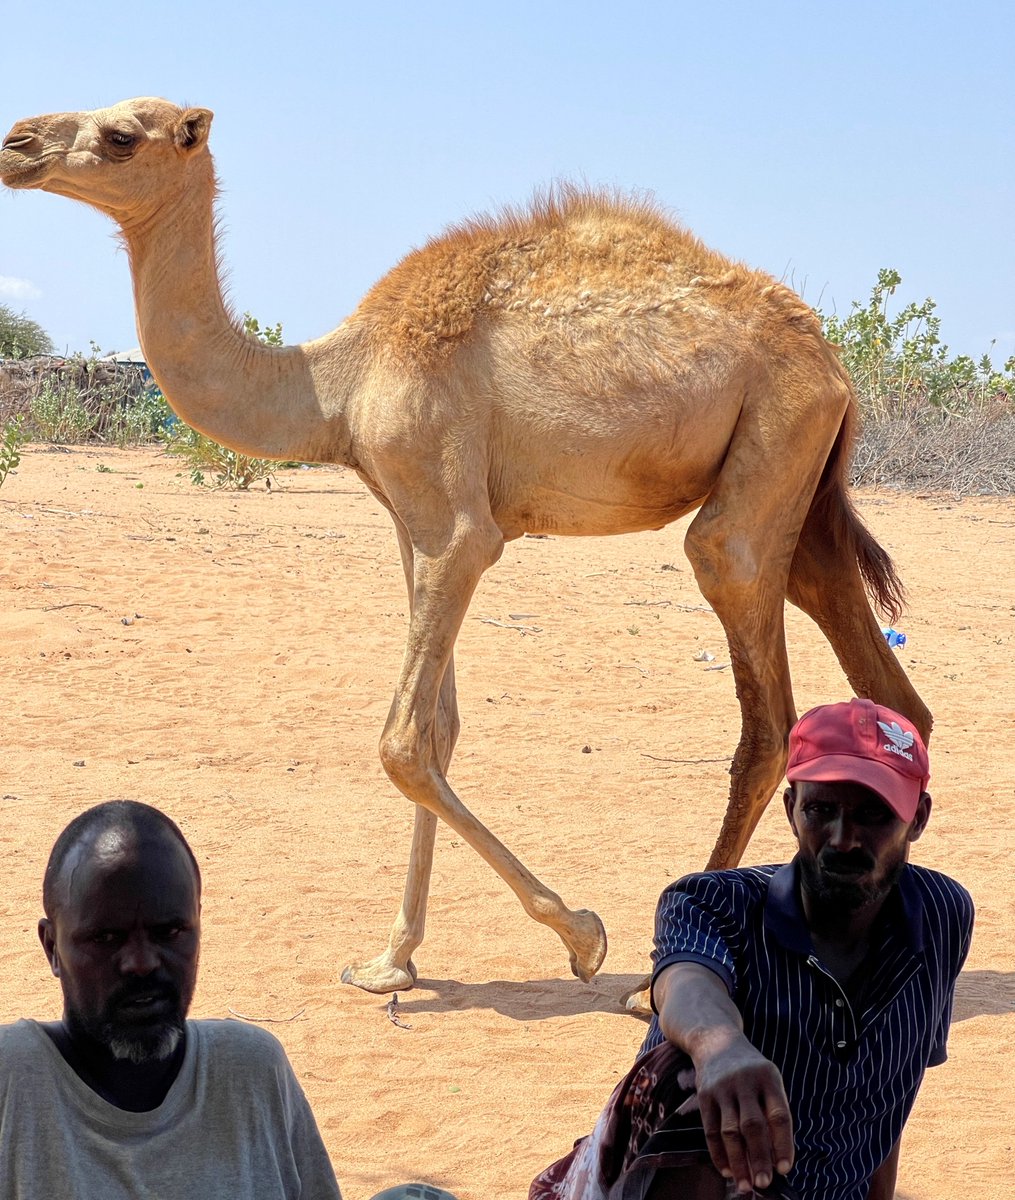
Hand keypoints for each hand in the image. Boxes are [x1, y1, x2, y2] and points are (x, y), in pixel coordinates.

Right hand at [691, 1037, 793, 1194]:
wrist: (715, 1041)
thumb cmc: (751, 1071)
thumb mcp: (768, 1080)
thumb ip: (773, 1113)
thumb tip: (776, 1158)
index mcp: (768, 1077)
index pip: (779, 1115)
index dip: (783, 1144)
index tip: (784, 1169)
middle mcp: (745, 1081)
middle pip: (753, 1125)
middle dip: (759, 1158)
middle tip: (764, 1184)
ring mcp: (722, 1087)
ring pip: (730, 1131)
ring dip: (738, 1162)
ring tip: (745, 1186)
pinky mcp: (704, 1094)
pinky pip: (710, 1129)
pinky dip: (718, 1153)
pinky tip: (726, 1170)